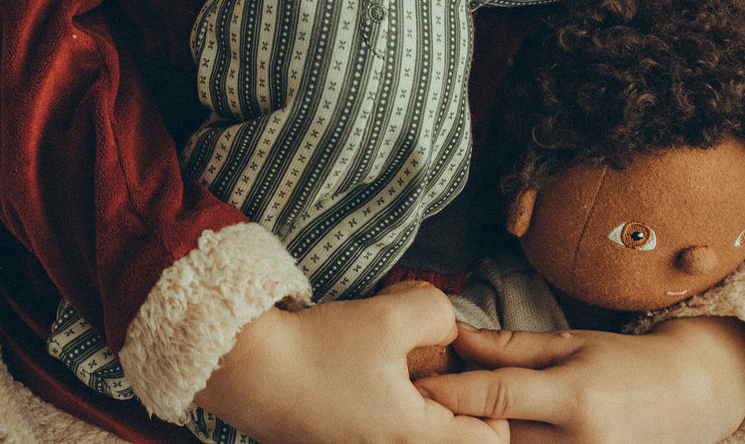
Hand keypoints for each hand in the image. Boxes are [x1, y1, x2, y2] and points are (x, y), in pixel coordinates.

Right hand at [194, 284, 507, 443]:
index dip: (495, 406)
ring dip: (424, 409)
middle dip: (457, 405)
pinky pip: (387, 436)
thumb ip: (438, 314)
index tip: (472, 370)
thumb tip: (451, 330)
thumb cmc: (318, 349)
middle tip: (443, 367)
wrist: (248, 371)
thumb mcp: (388, 316)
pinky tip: (374, 377)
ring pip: (418, 437)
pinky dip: (395, 412)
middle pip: (454, 442)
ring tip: (408, 370)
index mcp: (412, 440)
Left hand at [416, 316, 744, 443]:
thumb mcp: (569, 343)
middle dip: (458, 422)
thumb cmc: (623, 363)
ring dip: (479, 439)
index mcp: (576, 398)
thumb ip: (509, 346)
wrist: (685, 400)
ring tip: (447, 420)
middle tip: (417, 402)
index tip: (414, 384)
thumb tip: (456, 338)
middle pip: (498, 438)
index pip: (499, 397)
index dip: (452, 392)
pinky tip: (490, 431)